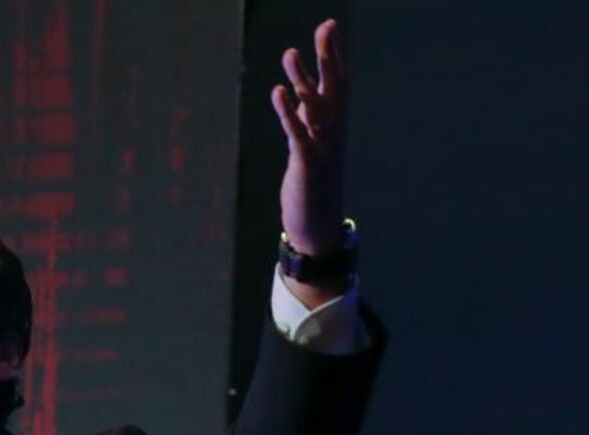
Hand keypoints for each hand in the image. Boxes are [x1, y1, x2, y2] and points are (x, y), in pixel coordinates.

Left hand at [271, 19, 346, 259]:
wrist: (316, 229)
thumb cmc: (310, 189)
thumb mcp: (306, 148)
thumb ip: (303, 121)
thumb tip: (297, 96)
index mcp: (330, 128)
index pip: (335, 84)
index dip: (332, 56)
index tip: (329, 27)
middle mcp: (329, 134)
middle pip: (331, 87)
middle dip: (327, 56)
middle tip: (326, 25)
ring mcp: (319, 148)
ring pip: (313, 107)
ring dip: (301, 79)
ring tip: (289, 52)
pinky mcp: (305, 165)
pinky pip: (296, 133)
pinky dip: (287, 112)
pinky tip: (279, 92)